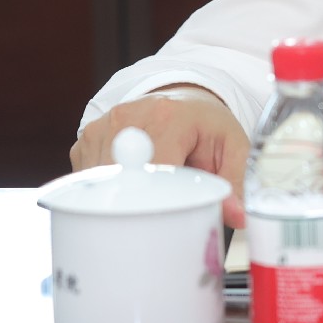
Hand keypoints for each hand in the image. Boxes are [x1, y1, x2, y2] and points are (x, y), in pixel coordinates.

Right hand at [73, 86, 252, 227]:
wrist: (182, 101)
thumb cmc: (205, 125)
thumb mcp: (232, 146)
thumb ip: (236, 181)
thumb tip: (238, 216)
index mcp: (167, 117)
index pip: (152, 169)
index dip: (158, 200)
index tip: (167, 221)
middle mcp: (128, 117)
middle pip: (121, 180)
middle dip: (137, 206)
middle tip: (157, 220)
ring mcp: (101, 128)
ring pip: (100, 186)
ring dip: (121, 200)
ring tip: (147, 195)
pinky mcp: (84, 142)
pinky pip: (87, 182)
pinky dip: (106, 193)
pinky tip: (128, 187)